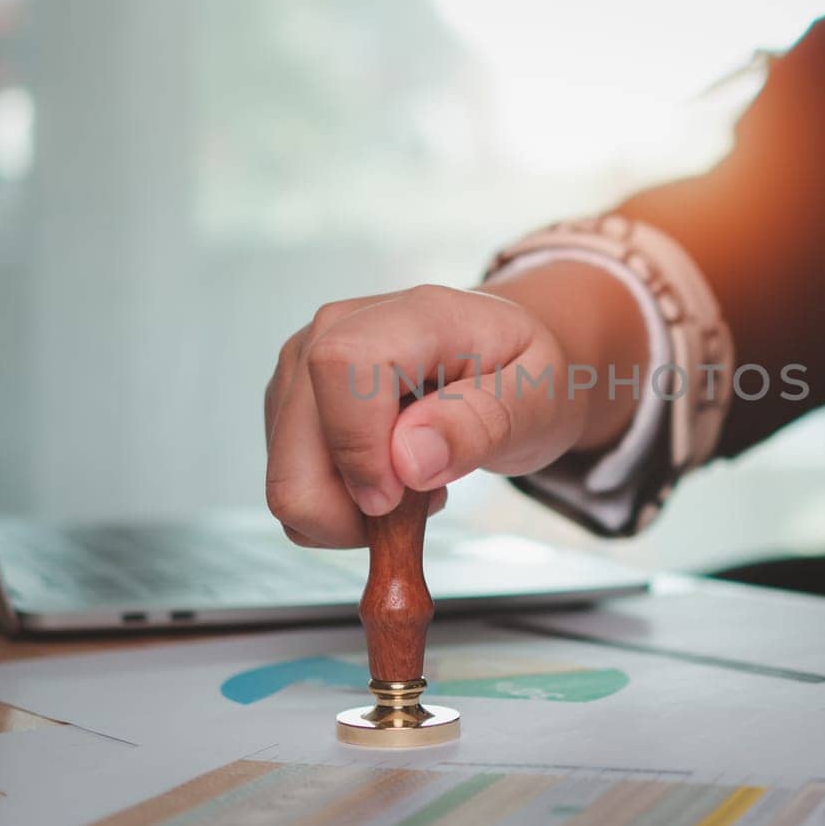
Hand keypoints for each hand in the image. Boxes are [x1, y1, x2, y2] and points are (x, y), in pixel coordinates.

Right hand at [264, 264, 643, 547]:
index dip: (360, 446)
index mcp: (413, 313)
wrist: (500, 360)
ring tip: (412, 481)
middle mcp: (338, 327)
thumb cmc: (522, 375)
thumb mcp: (538, 400)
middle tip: (424, 498)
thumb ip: (481, 423)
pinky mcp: (287, 403)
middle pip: (298, 443)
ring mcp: (302, 364)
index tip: (401, 495)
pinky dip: (338, 507)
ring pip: (286, 481)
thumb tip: (407, 460)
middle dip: (354, 509)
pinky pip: (290, 488)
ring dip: (350, 512)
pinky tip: (386, 479)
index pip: (341, 365)